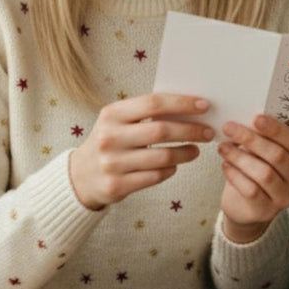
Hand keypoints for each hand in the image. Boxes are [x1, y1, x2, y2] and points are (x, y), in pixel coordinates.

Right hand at [69, 93, 214, 209]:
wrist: (80, 176)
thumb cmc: (111, 142)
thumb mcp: (118, 122)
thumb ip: (146, 113)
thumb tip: (190, 107)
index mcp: (112, 114)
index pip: (154, 103)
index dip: (182, 103)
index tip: (205, 105)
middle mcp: (110, 137)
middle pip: (162, 131)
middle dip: (192, 130)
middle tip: (208, 132)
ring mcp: (112, 163)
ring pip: (162, 157)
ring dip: (186, 153)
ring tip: (196, 150)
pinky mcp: (117, 185)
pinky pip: (155, 176)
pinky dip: (170, 170)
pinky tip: (174, 165)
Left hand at [218, 114, 288, 242]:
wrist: (244, 206)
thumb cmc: (253, 172)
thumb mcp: (260, 154)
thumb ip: (260, 139)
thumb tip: (244, 120)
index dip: (275, 129)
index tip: (255, 118)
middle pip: (278, 156)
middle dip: (252, 139)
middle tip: (229, 128)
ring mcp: (284, 198)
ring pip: (264, 173)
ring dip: (240, 157)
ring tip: (223, 147)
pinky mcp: (266, 211)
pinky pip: (251, 190)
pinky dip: (235, 175)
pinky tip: (225, 165)